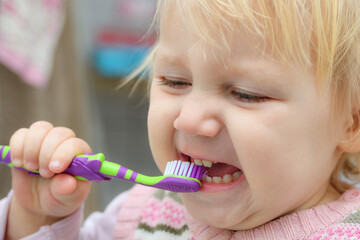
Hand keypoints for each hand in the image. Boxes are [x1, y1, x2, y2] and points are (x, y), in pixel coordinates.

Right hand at [6, 121, 91, 238]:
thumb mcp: (68, 200)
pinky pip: (21, 134)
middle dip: (47, 153)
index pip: (76, 144)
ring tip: (30, 168)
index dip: (64, 154)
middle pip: (59, 133)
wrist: (41, 202)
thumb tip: (68, 182)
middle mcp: (65, 144)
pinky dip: (17, 147)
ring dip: (32, 148)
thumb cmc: (61, 198)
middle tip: (44, 174)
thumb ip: (69, 192)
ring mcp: (46, 142)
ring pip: (41, 128)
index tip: (55, 169)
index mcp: (81, 156)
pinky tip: (19, 163)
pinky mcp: (27, 144)